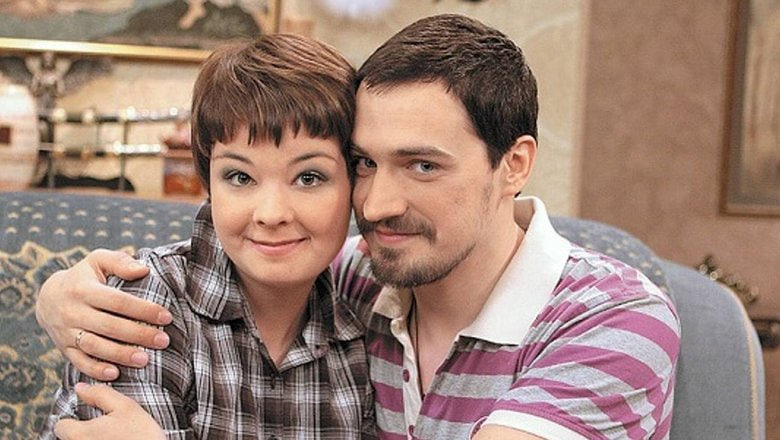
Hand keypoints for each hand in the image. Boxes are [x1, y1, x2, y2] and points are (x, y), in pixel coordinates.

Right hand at [35, 249, 172, 380]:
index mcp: (83, 290)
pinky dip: (96, 370)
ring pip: (95, 346)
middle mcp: (73, 312)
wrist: (47, 298)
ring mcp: (67, 332)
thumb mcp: (97, 261)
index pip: (118, 301)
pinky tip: (115, 374)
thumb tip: (144, 270)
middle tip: (163, 341)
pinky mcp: (64, 348)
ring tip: (145, 360)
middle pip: (109, 326)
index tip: (167, 317)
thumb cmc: (83, 278)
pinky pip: (79, 362)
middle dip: (138, 335)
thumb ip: (119, 262)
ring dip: (120, 355)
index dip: (143, 309)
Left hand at [54, 383, 164, 439]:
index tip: (89, 418)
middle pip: (69, 438)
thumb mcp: (125, 407)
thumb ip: (99, 394)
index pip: (61, 425)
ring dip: (92, 439)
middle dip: (83, 431)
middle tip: (105, 428)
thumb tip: (80, 387)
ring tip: (113, 437)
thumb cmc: (141, 436)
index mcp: (79, 434)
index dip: (73, 419)